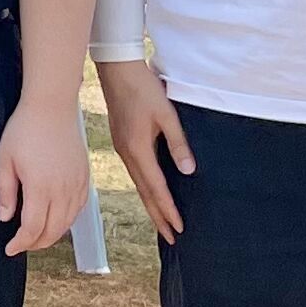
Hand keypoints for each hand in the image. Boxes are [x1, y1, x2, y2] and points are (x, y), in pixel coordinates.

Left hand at [0, 96, 88, 255]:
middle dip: (35, 243)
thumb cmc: (25, 129)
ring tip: (36, 235)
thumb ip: (5, 192)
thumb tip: (6, 217)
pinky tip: (55, 219)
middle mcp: (63, 189)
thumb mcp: (5, 159)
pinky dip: (66, 220)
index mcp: (41, 186)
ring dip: (52, 234)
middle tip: (21, 244)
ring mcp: (77, 184)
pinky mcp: (84, 178)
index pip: (33, 228)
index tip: (10, 248)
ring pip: (67, 223)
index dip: (20, 243)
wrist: (51, 107)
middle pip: (53, 231)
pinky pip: (78, 209)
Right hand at [96, 58, 194, 241]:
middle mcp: (127, 154)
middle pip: (144, 193)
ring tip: (163, 222)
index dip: (169, 210)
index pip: (156, 188)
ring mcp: (122, 148)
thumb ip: (178, 143)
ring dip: (151, 205)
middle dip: (158, 217)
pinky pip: (135, 173)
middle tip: (171, 238)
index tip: (180, 228)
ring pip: (139, 184)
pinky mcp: (122, 141)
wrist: (117, 68)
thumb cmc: (142, 88)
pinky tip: (150, 191)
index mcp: (137, 150)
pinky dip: (145, 188)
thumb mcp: (166, 114)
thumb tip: (189, 171)